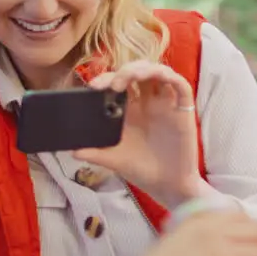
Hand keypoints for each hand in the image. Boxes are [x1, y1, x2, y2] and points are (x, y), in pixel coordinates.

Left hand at [72, 61, 206, 207]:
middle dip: (124, 71)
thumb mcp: (115, 160)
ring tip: (131, 77)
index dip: (107, 78)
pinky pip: (181, 86)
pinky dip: (171, 76)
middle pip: (139, 72)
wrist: (167, 187)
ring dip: (144, 68)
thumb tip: (72, 151)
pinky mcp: (184, 111)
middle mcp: (149, 103)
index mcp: (131, 110)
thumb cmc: (143, 171)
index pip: (119, 83)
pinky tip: (159, 76)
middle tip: (112, 84)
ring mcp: (167, 105)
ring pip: (159, 73)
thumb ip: (96, 153)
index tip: (94, 86)